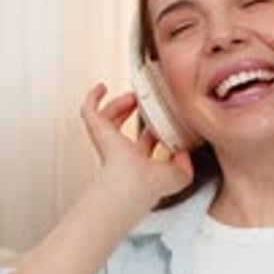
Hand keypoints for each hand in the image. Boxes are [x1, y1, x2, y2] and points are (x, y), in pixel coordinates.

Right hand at [81, 83, 193, 207]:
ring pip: (108, 120)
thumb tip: (185, 155)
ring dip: (120, 105)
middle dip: (133, 116)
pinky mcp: (97, 129)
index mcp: (139, 162)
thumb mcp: (177, 176)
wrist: (130, 182)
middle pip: (124, 130)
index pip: (144, 145)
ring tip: (131, 97)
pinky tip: (102, 88)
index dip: (152, 133)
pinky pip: (89, 110)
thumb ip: (185, 165)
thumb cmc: (147, 184)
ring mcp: (107, 140)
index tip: (160, 123)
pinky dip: (93, 97)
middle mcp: (121, 152)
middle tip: (142, 104)